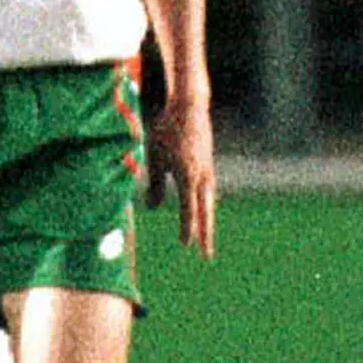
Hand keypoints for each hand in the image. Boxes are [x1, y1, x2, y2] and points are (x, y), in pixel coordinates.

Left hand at [145, 90, 215, 256]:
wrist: (190, 107)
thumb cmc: (167, 129)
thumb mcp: (155, 155)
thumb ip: (155, 183)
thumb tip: (153, 208)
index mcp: (187, 175)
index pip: (188, 209)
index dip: (187, 228)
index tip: (186, 245)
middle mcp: (201, 176)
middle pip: (205, 211)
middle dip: (205, 234)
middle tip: (206, 255)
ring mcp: (208, 170)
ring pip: (209, 202)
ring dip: (207, 221)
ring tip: (206, 239)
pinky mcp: (208, 164)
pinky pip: (209, 191)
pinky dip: (207, 205)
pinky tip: (205, 211)